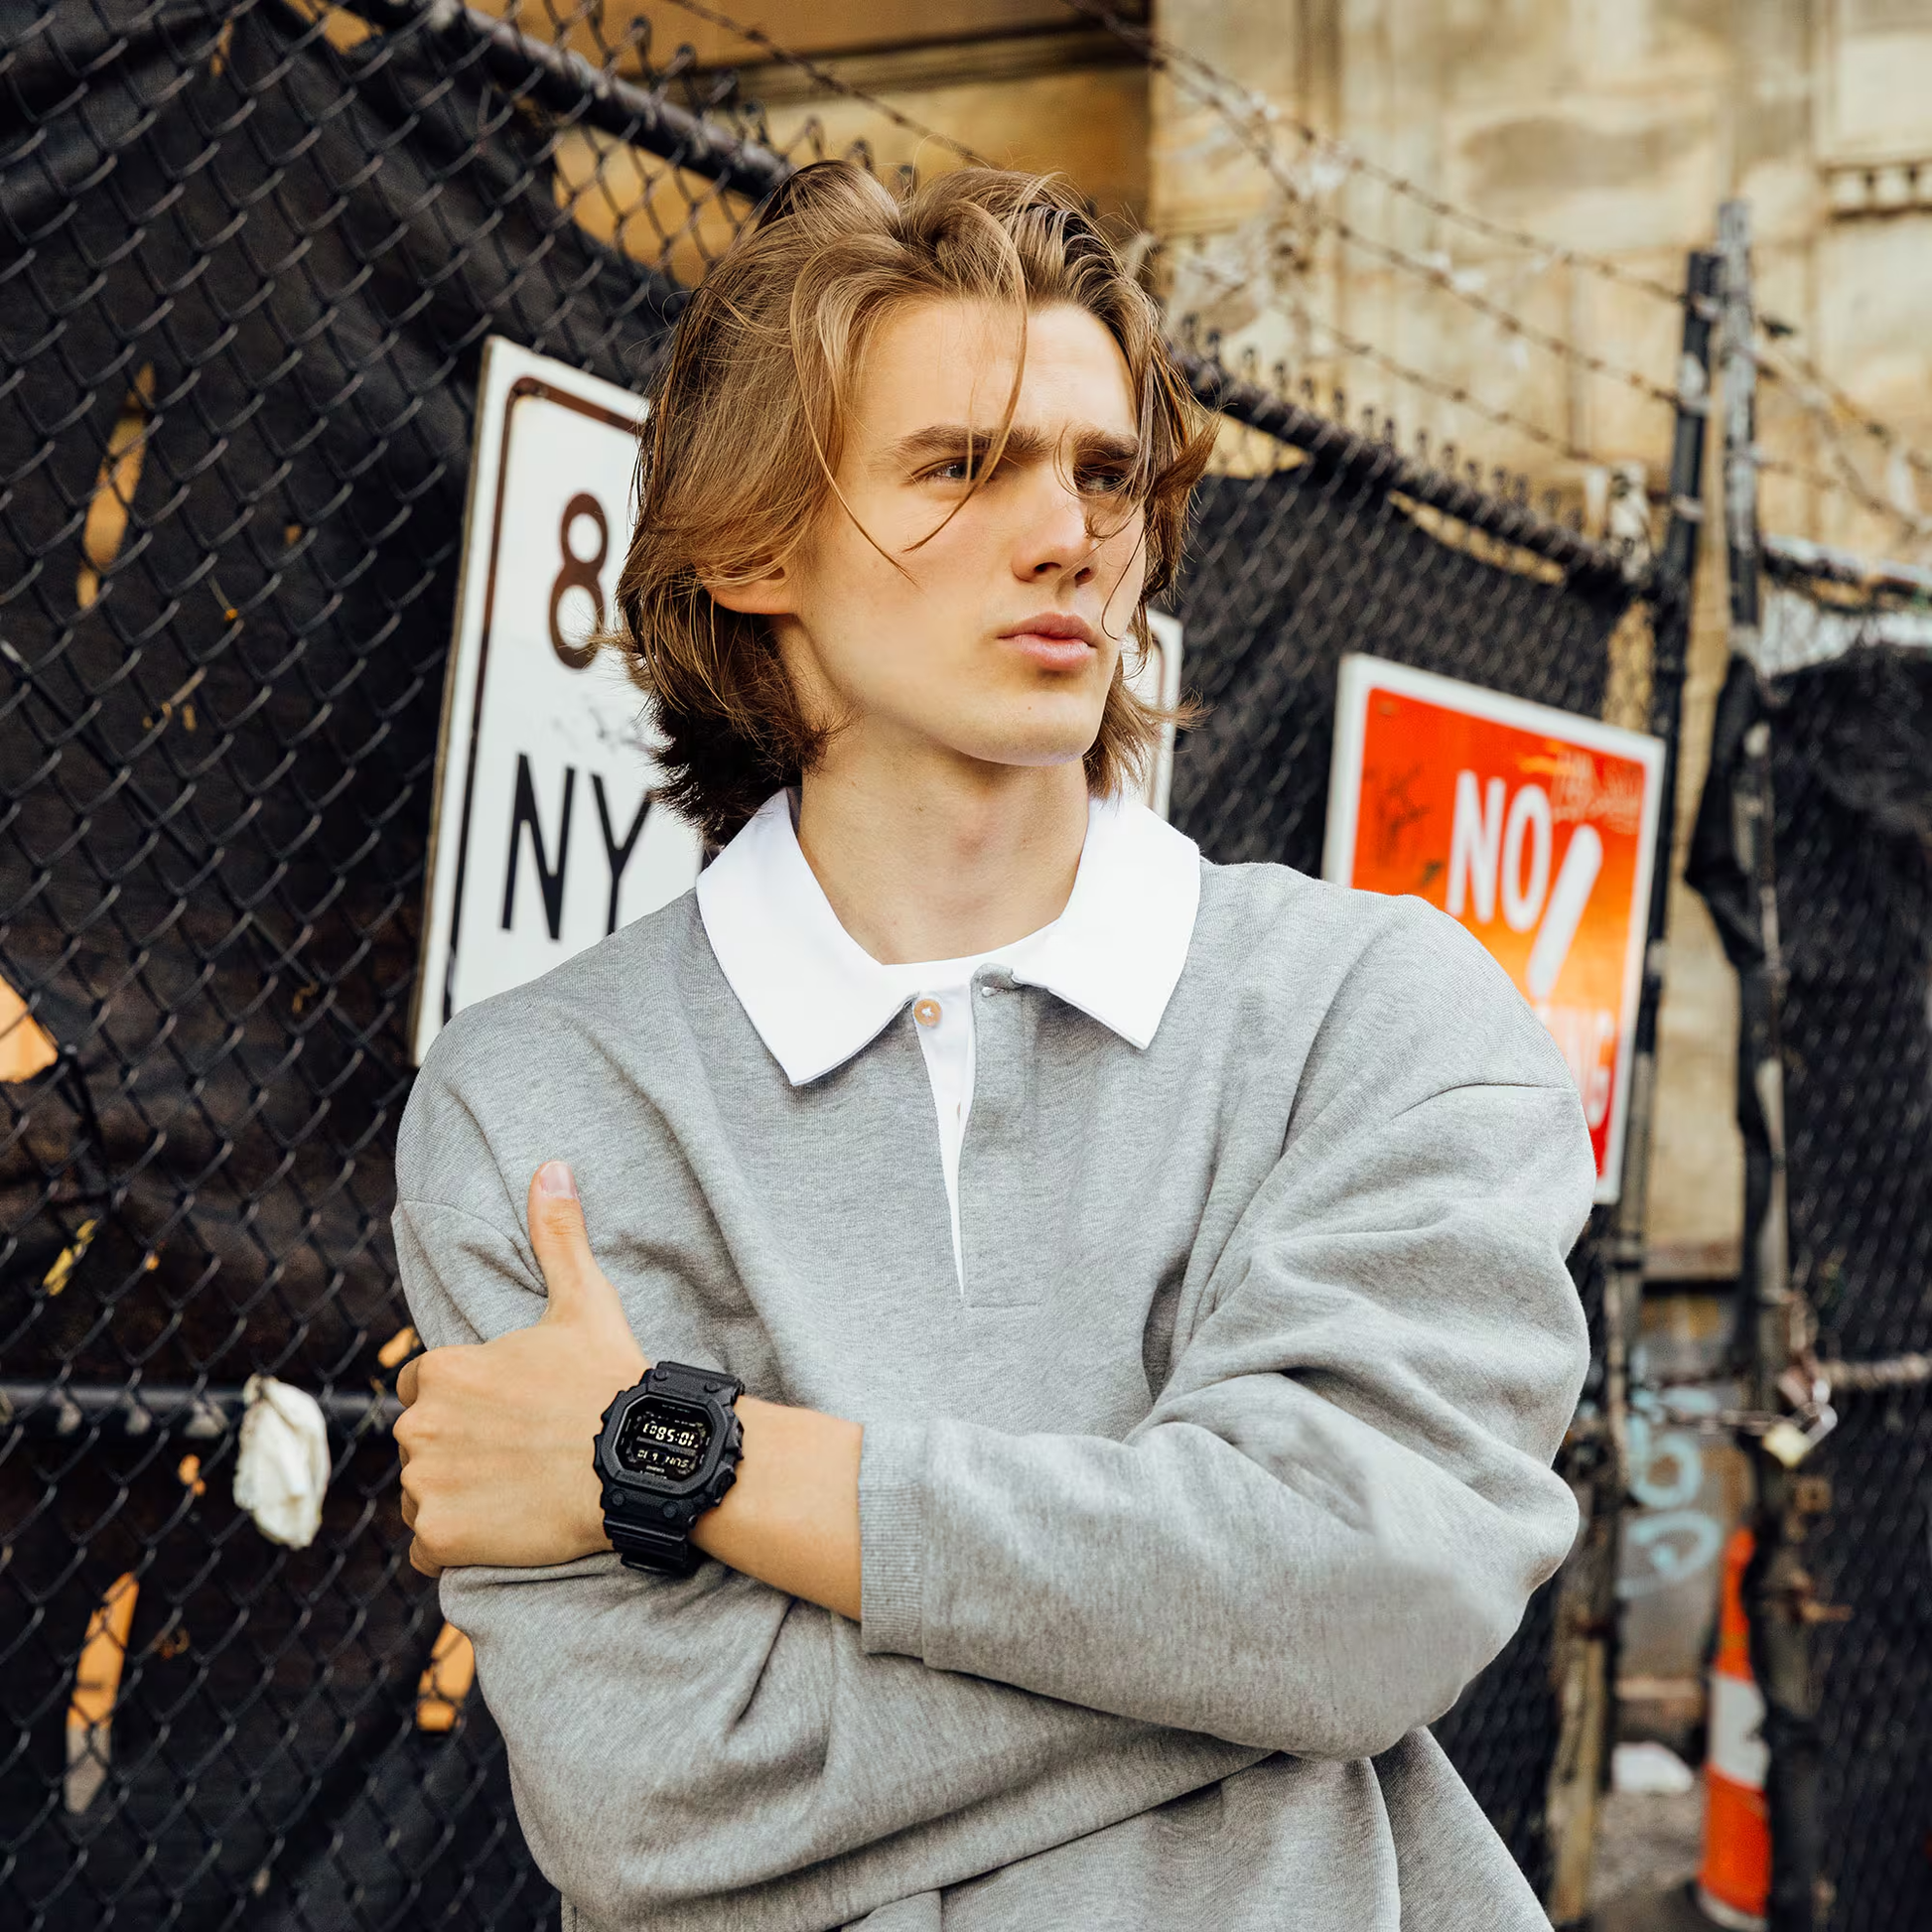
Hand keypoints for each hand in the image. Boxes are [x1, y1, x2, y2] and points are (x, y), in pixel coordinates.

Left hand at [395, 1160, 645, 1577]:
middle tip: (521, 1455)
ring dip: (456, 1499)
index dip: (465, 1403)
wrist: (638, 1460)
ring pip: (421, 1496)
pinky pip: (424, 1548)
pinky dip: (455, 1545)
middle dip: (460, 1451)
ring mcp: (427, 1483)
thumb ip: (557, 1235)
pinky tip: (502, 1530)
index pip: (423, 1389)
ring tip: (516, 1493)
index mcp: (442, 1370)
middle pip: (421, 1444)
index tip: (508, 1415)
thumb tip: (552, 1167)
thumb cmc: (610, 1379)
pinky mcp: (442, 1536)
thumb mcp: (584, 1301)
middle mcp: (419, 1424)